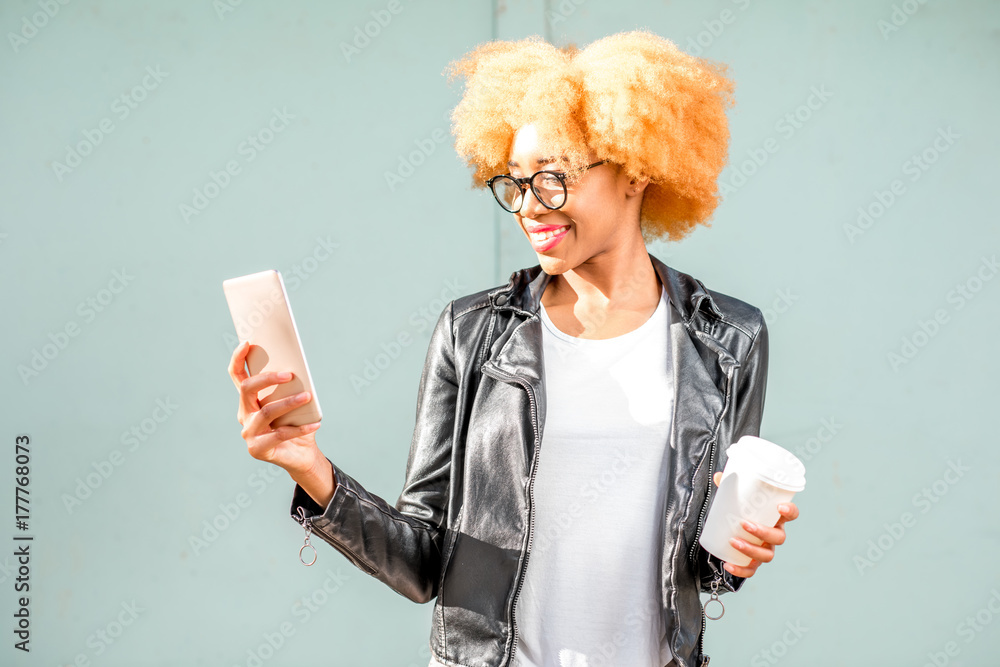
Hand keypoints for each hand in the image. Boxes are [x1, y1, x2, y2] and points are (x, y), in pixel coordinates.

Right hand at [228, 340, 323, 476]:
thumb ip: (290, 387)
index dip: (238, 358)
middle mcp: (244, 414)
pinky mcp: (257, 449)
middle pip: (247, 389)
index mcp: (249, 400)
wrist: (301, 455)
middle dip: (267, 378)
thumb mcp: (294, 402)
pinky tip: (316, 423)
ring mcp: (249, 433)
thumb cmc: (296, 423)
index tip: (247, 342)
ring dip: (288, 403)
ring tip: (307, 396)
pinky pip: (280, 435)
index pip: (237, 376)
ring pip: (265, 411)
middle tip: (290, 374)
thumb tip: (297, 367)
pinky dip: (300, 428)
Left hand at [712, 471, 798, 577]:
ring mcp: (765, 550)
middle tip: (744, 524)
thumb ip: (729, 486)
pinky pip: (751, 570)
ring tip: (733, 541)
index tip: (780, 507)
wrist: (731, 530)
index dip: (790, 511)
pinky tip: (728, 565)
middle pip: (779, 538)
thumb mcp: (736, 497)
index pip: (791, 514)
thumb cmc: (740, 511)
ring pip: (767, 555)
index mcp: (775, 517)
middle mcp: (774, 535)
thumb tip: (718, 476)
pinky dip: (741, 570)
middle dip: (763, 532)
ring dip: (751, 550)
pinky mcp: (753, 562)